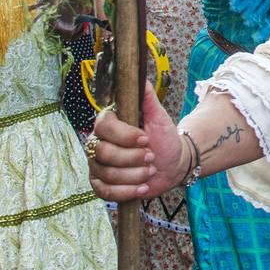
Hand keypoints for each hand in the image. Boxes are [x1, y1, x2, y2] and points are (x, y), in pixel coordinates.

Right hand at [89, 82, 184, 200]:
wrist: (171, 163)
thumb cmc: (163, 138)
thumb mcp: (159, 116)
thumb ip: (147, 97)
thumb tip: (141, 77)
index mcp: (108, 122)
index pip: (105, 127)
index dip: (126, 136)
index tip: (146, 139)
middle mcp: (97, 142)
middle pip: (104, 153)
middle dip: (133, 158)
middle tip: (151, 157)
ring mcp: (97, 164)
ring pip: (107, 174)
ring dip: (135, 175)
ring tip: (150, 171)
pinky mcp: (101, 184)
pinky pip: (105, 192)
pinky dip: (127, 191)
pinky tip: (143, 187)